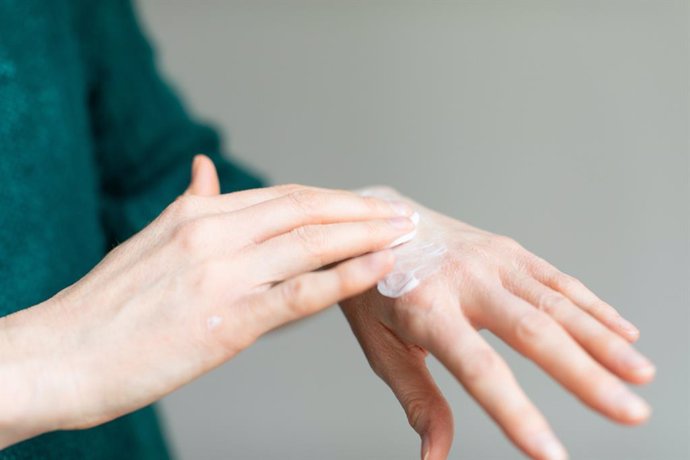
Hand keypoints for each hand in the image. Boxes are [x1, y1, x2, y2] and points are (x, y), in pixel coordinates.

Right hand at [0, 157, 417, 447]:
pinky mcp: (227, 320)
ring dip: (366, 235)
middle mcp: (213, 233)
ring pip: (311, 243)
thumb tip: (203, 169)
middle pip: (305, 210)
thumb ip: (189, 205)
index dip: (331, 199)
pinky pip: (301, 292)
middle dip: (359, 209)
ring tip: (404, 233)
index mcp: (196, 214)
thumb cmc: (104, 307)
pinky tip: (379, 267)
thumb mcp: (148, 240)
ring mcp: (222, 274)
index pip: (282, 196)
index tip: (363, 204)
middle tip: (399, 211)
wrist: (60, 355)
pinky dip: (346, 276)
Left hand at [341, 187, 654, 459]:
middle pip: (534, 332)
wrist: (373, 222)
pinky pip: (558, 280)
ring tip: (640, 376)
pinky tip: (624, 332)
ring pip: (557, 303)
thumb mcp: (379, 345)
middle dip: (586, 376)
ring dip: (604, 341)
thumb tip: (434, 456)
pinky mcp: (508, 249)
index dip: (516, 413)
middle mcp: (465, 279)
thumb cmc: (374, 288)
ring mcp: (492, 260)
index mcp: (426, 308)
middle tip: (630, 413)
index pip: (478, 369)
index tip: (550, 454)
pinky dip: (593, 307)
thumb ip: (415, 397)